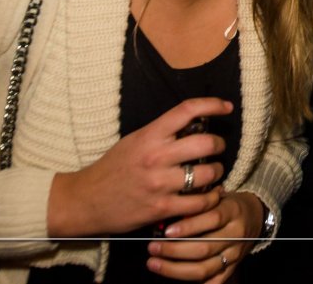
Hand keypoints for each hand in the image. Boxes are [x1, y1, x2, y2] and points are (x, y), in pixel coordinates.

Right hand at [47, 98, 232, 236]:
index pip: (187, 111)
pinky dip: (210, 198)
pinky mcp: (161, 208)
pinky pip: (199, 203)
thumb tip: (194, 124)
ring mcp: (160, 184)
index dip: (212, 104)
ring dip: (217, 172)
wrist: (86, 201)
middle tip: (217, 148)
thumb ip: (162, 133)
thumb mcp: (135, 141)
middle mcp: (156, 157)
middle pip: (206, 143)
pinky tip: (209, 195)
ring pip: (207, 173)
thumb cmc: (112, 168)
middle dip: (219, 144)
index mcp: (149, 135)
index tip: (226, 106)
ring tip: (213, 173)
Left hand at [146, 189, 258, 281]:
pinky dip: (194, 283)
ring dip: (175, 269)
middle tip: (152, 248)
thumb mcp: (216, 196)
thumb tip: (167, 216)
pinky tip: (174, 278)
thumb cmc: (226, 204)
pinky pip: (213, 282)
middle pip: (205, 248)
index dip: (189, 227)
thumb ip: (196, 204)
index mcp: (233, 211)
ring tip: (154, 263)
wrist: (253, 216)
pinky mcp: (232, 268)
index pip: (212, 219)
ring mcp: (234, 254)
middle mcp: (236, 234)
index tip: (166, 231)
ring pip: (204, 269)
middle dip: (174, 250)